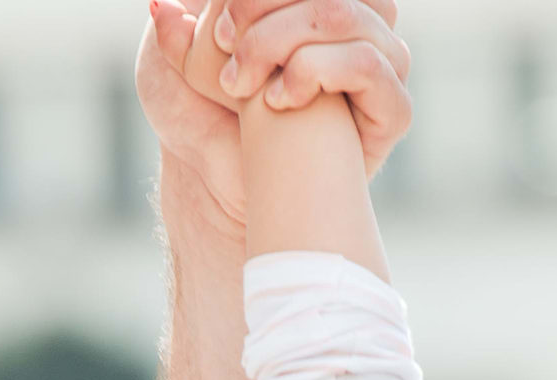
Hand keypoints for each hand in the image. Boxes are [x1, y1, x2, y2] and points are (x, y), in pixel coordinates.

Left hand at [137, 0, 411, 231]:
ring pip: (345, 13)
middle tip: (224, 48)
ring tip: (246, 84)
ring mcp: (381, 60)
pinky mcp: (392, 107)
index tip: (220, 27)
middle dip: (262, 9)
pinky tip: (280, 101)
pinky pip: (367, 63)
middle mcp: (355, 20)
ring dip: (282, 41)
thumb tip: (164, 6)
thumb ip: (181, 23)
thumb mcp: (173, 59)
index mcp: (311, 3)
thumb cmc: (203, 116)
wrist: (222, 184)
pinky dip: (315, 71)